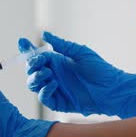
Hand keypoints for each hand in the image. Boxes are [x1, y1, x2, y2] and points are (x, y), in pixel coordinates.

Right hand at [20, 32, 135, 118]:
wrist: (112, 89)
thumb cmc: (100, 70)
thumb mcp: (80, 52)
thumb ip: (61, 44)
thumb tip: (45, 34)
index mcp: (57, 62)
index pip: (36, 56)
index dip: (27, 50)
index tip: (22, 42)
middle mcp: (53, 75)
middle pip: (31, 71)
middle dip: (31, 65)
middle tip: (40, 62)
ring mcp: (55, 89)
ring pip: (33, 84)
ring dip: (36, 77)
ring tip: (47, 73)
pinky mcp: (59, 102)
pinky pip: (44, 98)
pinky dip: (45, 91)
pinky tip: (54, 84)